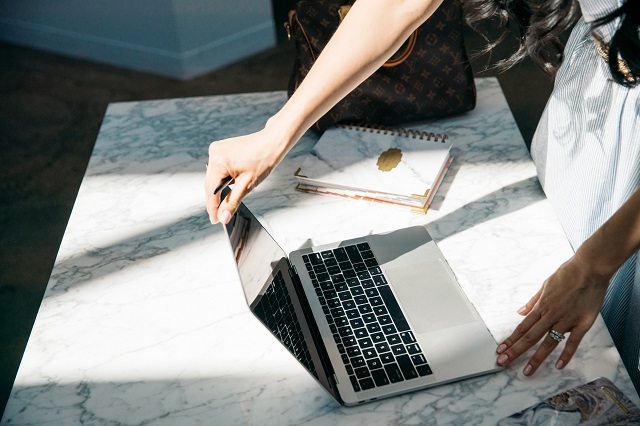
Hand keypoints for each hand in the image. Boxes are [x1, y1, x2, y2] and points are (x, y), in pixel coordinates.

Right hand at [205, 128, 284, 224]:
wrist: (272, 143)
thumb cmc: (263, 160)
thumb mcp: (247, 185)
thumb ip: (232, 202)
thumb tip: (223, 217)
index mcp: (218, 162)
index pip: (211, 191)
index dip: (212, 208)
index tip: (215, 219)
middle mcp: (214, 154)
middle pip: (210, 184)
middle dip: (214, 200)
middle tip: (218, 216)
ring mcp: (216, 150)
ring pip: (213, 177)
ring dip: (218, 190)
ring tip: (223, 204)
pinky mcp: (220, 149)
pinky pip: (217, 168)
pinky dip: (221, 178)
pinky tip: (228, 186)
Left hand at [496, 251, 609, 375]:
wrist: (589, 268)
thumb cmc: (567, 274)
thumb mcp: (545, 285)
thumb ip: (533, 301)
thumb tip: (520, 312)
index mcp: (541, 307)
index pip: (522, 327)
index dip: (511, 340)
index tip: (501, 349)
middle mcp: (550, 315)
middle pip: (530, 337)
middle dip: (515, 351)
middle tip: (503, 362)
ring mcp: (566, 320)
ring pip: (548, 343)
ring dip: (536, 358)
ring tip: (526, 371)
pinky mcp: (582, 323)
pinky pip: (573, 342)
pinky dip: (566, 355)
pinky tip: (558, 366)